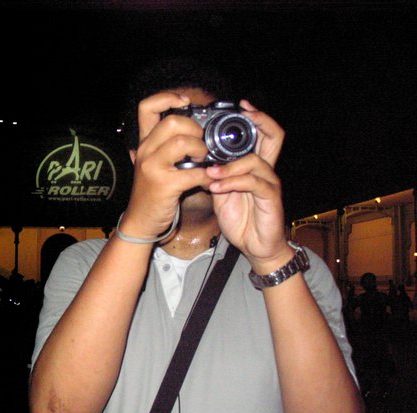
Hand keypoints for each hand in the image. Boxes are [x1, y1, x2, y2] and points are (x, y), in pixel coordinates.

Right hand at [119, 91, 213, 238]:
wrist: (141, 222)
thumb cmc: (153, 193)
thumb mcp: (154, 164)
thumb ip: (168, 147)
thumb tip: (198, 131)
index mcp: (144, 143)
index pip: (147, 107)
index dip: (167, 97)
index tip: (185, 102)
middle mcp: (145, 151)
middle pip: (172, 122)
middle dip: (195, 129)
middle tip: (202, 144)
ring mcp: (152, 167)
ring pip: (182, 142)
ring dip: (201, 149)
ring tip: (205, 160)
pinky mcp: (164, 185)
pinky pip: (193, 173)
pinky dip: (207, 176)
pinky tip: (210, 180)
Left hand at [205, 100, 291, 272]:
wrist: (255, 247)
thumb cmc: (240, 219)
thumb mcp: (222, 192)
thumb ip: (214, 175)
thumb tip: (198, 160)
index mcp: (254, 166)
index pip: (262, 134)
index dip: (256, 118)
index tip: (240, 106)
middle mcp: (266, 170)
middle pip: (274, 136)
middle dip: (260, 121)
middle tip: (244, 113)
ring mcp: (270, 183)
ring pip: (255, 161)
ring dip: (229, 165)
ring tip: (209, 172)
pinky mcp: (270, 198)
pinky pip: (253, 183)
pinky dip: (232, 182)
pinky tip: (216, 186)